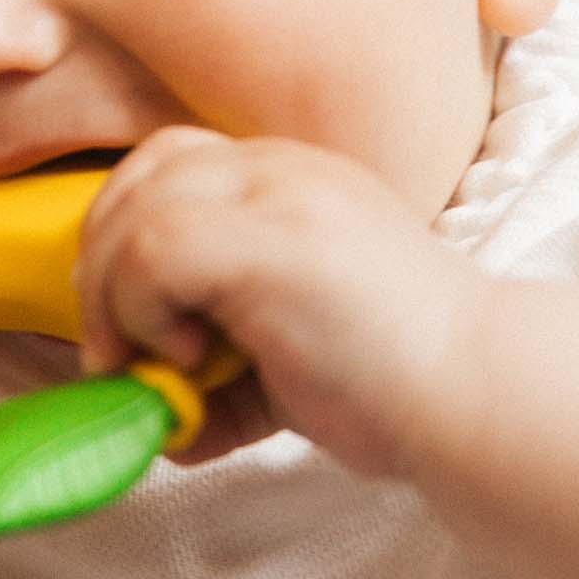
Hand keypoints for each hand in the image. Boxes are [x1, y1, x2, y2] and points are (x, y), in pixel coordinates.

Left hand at [76, 128, 484, 475]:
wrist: (479, 395)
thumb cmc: (391, 383)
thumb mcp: (284, 356)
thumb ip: (217, 366)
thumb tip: (150, 411)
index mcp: (284, 179)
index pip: (165, 167)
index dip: (121, 237)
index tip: (123, 319)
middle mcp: (276, 169)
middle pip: (137, 180)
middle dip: (99, 269)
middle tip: (114, 354)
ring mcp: (275, 194)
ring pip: (132, 214)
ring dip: (113, 299)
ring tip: (152, 365)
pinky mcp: (268, 239)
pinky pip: (150, 251)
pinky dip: (141, 311)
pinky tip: (189, 358)